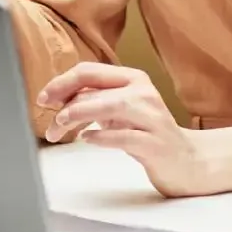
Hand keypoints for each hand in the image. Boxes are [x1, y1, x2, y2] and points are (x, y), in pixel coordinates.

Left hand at [37, 63, 207, 197]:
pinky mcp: (156, 144)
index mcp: (132, 78)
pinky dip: (102, 136)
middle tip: (49, 120)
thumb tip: (57, 98)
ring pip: (112, 106)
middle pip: (97, 87)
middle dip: (66, 101)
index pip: (90, 71)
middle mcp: (144, 92)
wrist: (188, 161)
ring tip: (61, 125)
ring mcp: (153, 117)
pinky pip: (126, 135)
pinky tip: (87, 139)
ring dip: (81, 113)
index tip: (44, 99)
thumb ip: (93, 100)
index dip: (62, 82)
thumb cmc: (146, 133)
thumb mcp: (119, 111)